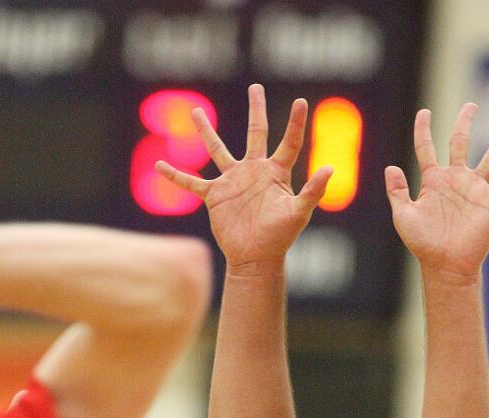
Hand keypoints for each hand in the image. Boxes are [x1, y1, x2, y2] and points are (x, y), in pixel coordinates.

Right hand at [156, 84, 332, 270]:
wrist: (256, 259)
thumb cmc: (280, 237)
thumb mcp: (298, 213)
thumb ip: (312, 191)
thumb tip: (330, 169)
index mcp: (276, 172)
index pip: (289, 143)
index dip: (295, 124)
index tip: (301, 102)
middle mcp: (254, 171)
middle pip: (256, 132)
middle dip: (256, 109)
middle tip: (256, 87)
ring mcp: (233, 181)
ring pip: (218, 149)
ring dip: (206, 131)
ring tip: (196, 112)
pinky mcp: (215, 196)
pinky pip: (192, 183)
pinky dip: (175, 175)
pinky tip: (159, 165)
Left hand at [385, 103, 488, 280]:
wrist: (446, 264)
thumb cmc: (423, 243)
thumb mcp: (404, 216)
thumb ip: (397, 192)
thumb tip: (391, 167)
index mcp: (432, 181)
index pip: (426, 148)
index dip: (423, 129)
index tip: (424, 112)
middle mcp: (454, 180)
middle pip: (460, 142)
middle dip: (465, 122)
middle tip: (471, 106)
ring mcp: (474, 189)